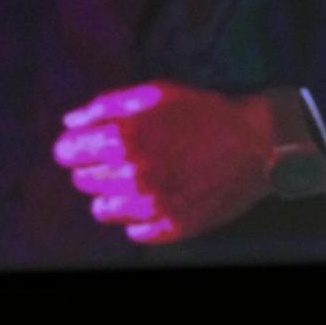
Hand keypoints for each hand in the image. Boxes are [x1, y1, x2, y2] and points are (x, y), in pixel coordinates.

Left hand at [53, 81, 275, 243]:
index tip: (80, 145)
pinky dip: (138, 217)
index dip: (71, 147)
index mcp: (126, 139)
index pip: (69, 153)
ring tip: (135, 179)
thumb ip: (106, 105)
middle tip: (117, 158)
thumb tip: (71, 122)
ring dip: (111, 194)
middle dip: (92, 168)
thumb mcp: (155, 93)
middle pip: (83, 181)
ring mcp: (153, 205)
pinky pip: (135, 231)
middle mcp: (134, 176)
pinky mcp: (172, 226)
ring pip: (103, 210)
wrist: (256, 143)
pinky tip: (155, 197)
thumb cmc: (205, 113)